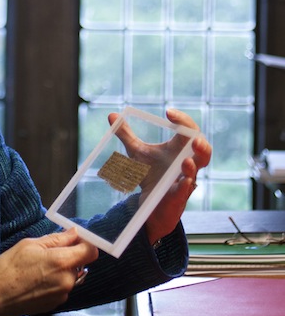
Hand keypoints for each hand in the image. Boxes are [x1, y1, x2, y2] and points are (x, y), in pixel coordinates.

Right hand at [0, 228, 98, 315]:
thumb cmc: (8, 268)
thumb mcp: (30, 244)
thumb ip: (56, 239)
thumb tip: (74, 233)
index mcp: (62, 262)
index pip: (91, 251)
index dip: (85, 243)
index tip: (75, 240)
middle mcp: (67, 280)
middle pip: (80, 263)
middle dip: (69, 255)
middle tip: (47, 252)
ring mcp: (62, 295)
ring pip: (71, 276)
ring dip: (62, 269)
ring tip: (39, 267)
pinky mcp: (55, 304)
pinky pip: (62, 287)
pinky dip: (55, 281)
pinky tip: (37, 279)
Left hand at [108, 108, 211, 245]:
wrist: (150, 203)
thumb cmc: (150, 173)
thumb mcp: (137, 152)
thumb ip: (126, 135)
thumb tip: (112, 116)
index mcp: (179, 148)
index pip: (189, 131)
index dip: (183, 120)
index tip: (168, 112)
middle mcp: (186, 163)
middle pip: (203, 151)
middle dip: (201, 145)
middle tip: (194, 140)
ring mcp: (184, 180)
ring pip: (196, 172)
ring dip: (192, 166)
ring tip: (186, 161)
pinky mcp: (178, 196)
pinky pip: (184, 191)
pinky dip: (184, 186)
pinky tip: (182, 181)